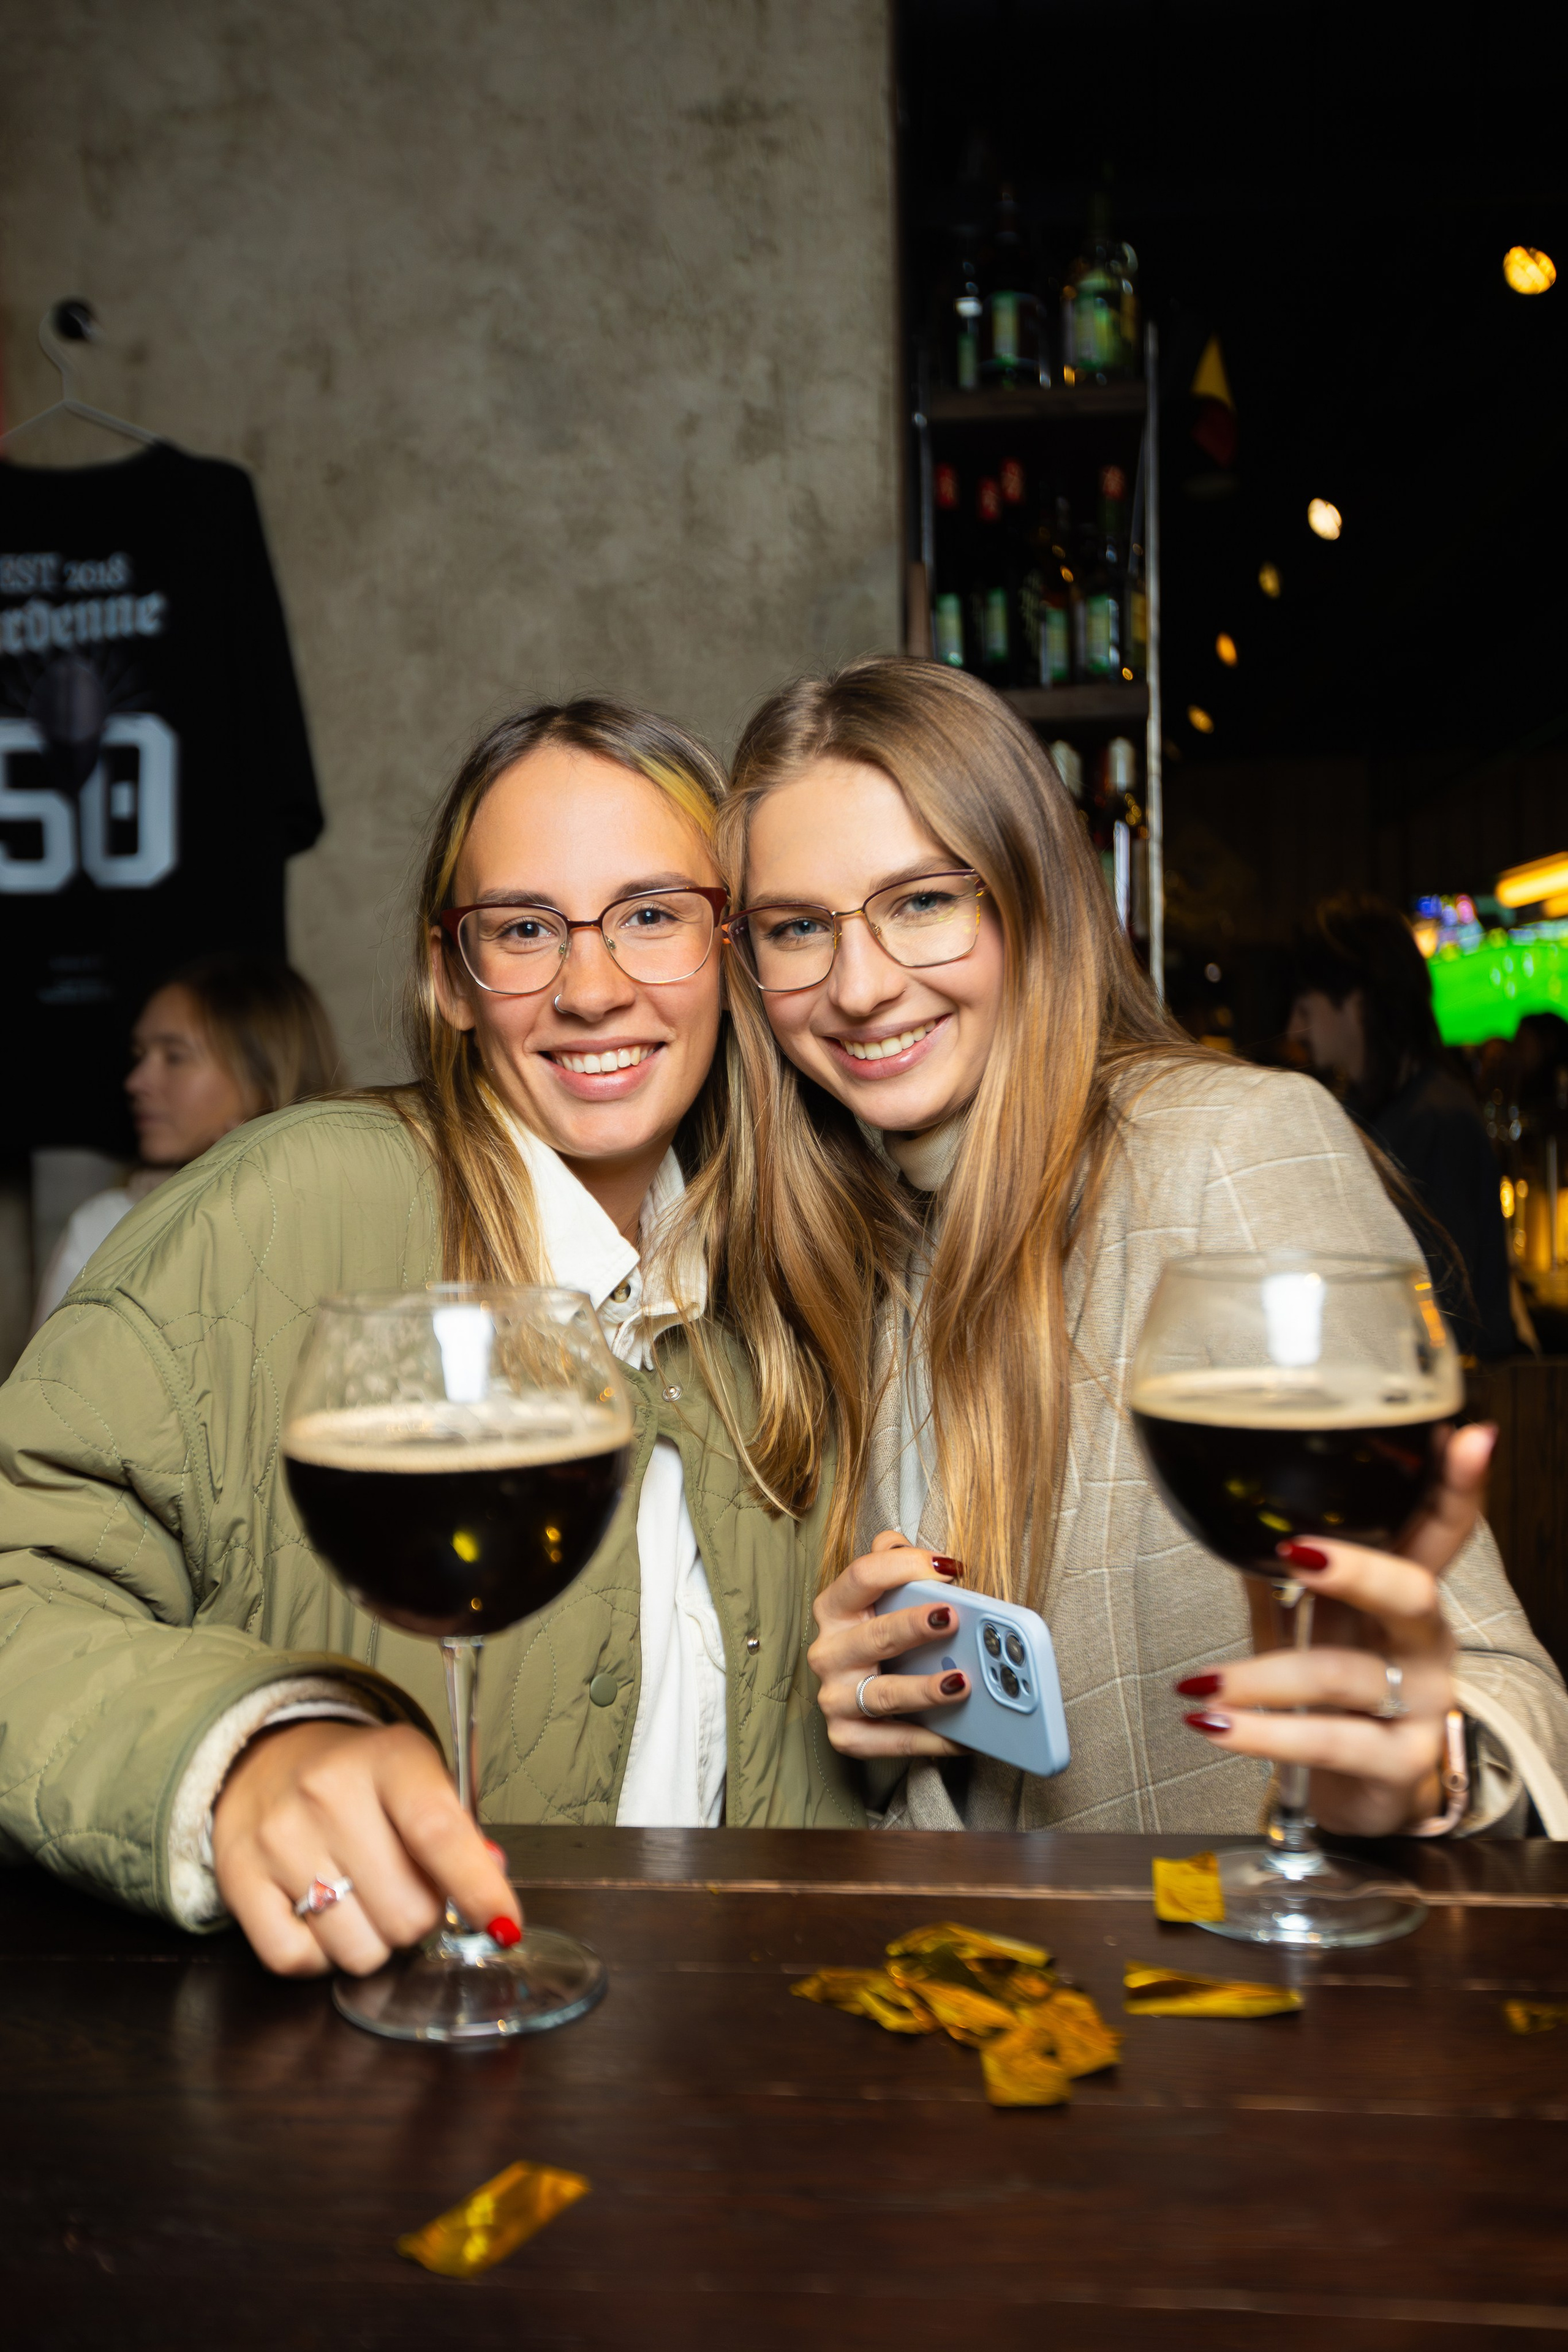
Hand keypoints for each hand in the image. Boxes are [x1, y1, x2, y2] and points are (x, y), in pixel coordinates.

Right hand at [211, 1719, 519, 1976]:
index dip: (479, 1888)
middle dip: (421, 1916)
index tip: (504, 1923)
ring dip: (374, 1941)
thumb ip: (458, 1834)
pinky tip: (323, 1917)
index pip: (440, 1834)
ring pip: (358, 1949)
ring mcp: (279, 1836)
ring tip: (362, 1898)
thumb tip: (493, 1889)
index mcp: (389, 1758)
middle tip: (406, 1889)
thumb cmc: (360, 1778)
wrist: (268, 1757)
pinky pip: (298, 1960)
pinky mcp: (238, 1877)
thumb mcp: (418, 1778)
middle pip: (406, 1911)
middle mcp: (329, 1792)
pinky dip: (321, 1957)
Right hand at [809, 1529, 969, 1758]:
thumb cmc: (875, 1635)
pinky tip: (961, 1736)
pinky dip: (928, 1740)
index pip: (862, 1576)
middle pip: (875, 1636)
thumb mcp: (877, 1595)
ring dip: (924, 1689)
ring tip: (960, 1683)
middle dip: (914, 1627)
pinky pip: (892, 1740)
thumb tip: (930, 1553)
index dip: (904, 1567)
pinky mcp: (846, 1736)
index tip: (947, 1567)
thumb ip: (894, 1562)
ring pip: (883, 1694)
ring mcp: (835, 1697)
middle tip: (953, 1619)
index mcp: (835, 1609)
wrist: (854, 1695)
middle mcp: (829, 1652)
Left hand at [1178, 1424, 1495, 1835]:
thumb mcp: (1318, 1624)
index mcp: (1403, 1592)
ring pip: (1345, 1674)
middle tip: (1295, 1550)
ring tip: (1202, 1682)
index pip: (1440, 1528)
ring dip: (1260, 1676)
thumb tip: (1234, 1507)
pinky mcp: (1401, 1761)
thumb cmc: (1340, 1693)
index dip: (1457, 1483)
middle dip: (1356, 1567)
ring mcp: (1421, 1702)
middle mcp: (1423, 1640)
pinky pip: (1331, 1740)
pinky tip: (1215, 1724)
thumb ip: (1288, 1574)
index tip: (1467, 1435)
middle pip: (1412, 1590)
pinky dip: (1261, 1733)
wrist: (1364, 1792)